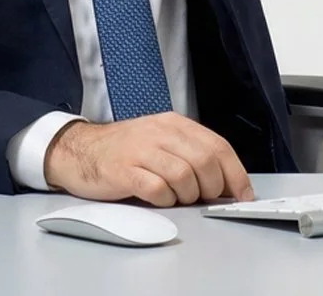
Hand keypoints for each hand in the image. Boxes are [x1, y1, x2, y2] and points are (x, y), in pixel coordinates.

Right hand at [43, 112, 254, 206]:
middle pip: (204, 161)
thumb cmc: (124, 151)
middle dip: (212, 187)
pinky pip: (157, 189)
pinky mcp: (124, 171)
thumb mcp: (160, 142)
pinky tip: (158, 198)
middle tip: (203, 198)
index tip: (243, 194)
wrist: (79, 150)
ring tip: (176, 197)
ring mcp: (140, 150)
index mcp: (174, 123)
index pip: (217, 145)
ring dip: (187, 195)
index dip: (235, 173)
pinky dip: (165, 199)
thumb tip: (226, 183)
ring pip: (184, 176)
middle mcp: (159, 132)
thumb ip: (190, 155)